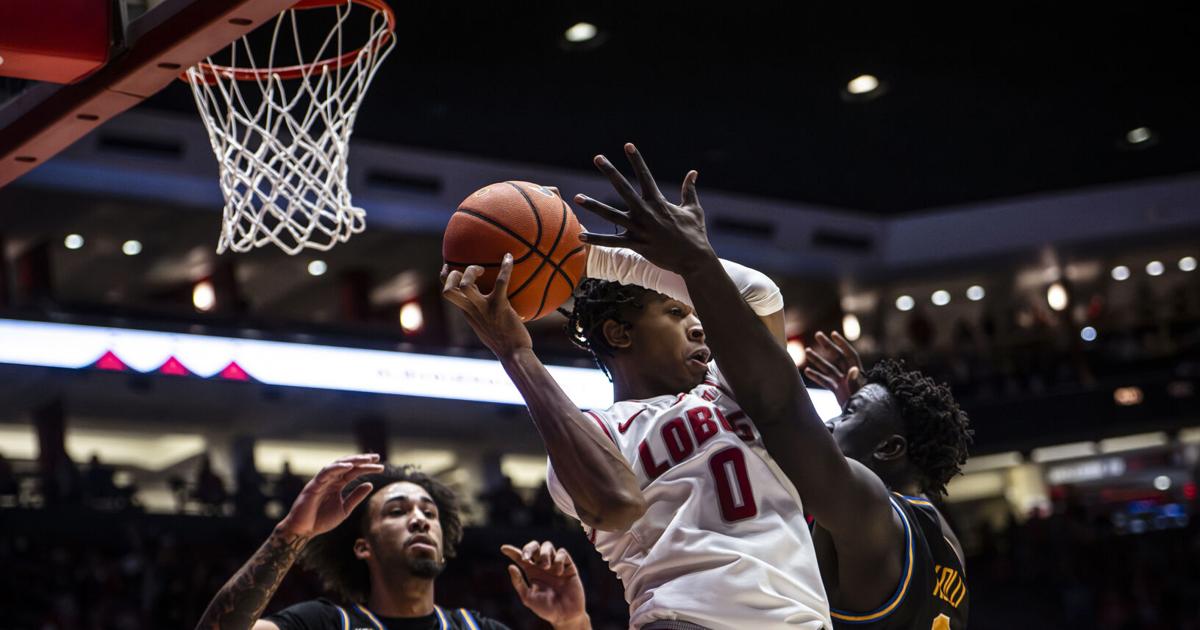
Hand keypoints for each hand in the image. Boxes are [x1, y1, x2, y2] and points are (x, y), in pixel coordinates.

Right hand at [275, 454, 383, 538]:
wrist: (304, 530)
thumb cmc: (321, 520)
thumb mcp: (344, 509)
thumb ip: (356, 497)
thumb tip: (370, 484)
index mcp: (337, 485)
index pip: (354, 472)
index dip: (367, 468)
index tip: (381, 467)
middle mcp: (330, 480)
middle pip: (347, 465)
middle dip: (361, 460)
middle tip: (376, 457)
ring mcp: (322, 481)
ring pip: (338, 465)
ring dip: (352, 461)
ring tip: (366, 459)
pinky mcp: (313, 485)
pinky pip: (325, 473)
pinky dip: (337, 468)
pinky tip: (349, 466)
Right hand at [441, 254, 532, 357]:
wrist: (514, 354)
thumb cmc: (504, 340)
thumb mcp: (486, 325)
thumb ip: (482, 312)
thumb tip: (492, 298)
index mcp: (467, 312)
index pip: (447, 292)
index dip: (445, 277)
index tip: (450, 266)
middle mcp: (471, 310)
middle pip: (448, 290)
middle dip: (455, 275)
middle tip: (474, 271)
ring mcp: (484, 308)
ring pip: (465, 285)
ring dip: (471, 271)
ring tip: (483, 269)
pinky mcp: (499, 306)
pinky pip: (500, 282)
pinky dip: (505, 268)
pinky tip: (509, 258)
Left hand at [502, 541, 587, 628]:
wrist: (565, 615)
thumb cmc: (545, 609)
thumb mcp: (528, 598)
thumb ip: (518, 582)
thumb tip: (510, 566)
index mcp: (532, 572)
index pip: (520, 558)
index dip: (512, 551)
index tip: (503, 548)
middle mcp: (542, 566)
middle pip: (534, 547)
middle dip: (529, 548)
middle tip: (526, 557)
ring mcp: (555, 565)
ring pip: (548, 546)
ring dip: (544, 554)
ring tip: (545, 567)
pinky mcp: (568, 566)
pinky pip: (562, 553)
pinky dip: (558, 559)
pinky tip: (559, 572)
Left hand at [574, 143, 714, 275]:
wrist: (695, 260)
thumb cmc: (695, 234)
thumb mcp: (693, 209)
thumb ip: (689, 190)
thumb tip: (693, 173)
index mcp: (659, 202)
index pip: (645, 175)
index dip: (636, 160)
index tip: (628, 145)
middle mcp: (646, 212)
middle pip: (624, 188)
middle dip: (610, 171)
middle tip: (598, 157)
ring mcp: (640, 229)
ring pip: (611, 215)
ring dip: (593, 205)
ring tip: (577, 197)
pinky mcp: (636, 245)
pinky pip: (611, 242)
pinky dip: (595, 239)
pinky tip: (580, 235)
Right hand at [803, 331, 865, 407]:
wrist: (861, 420)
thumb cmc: (864, 407)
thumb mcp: (859, 394)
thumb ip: (855, 382)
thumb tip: (853, 369)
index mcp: (857, 374)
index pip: (850, 355)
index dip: (842, 344)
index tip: (833, 334)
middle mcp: (849, 375)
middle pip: (837, 357)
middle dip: (827, 346)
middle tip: (817, 334)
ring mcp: (842, 383)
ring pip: (828, 368)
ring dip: (818, 360)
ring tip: (807, 351)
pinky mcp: (837, 391)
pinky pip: (825, 381)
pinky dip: (817, 376)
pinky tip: (807, 371)